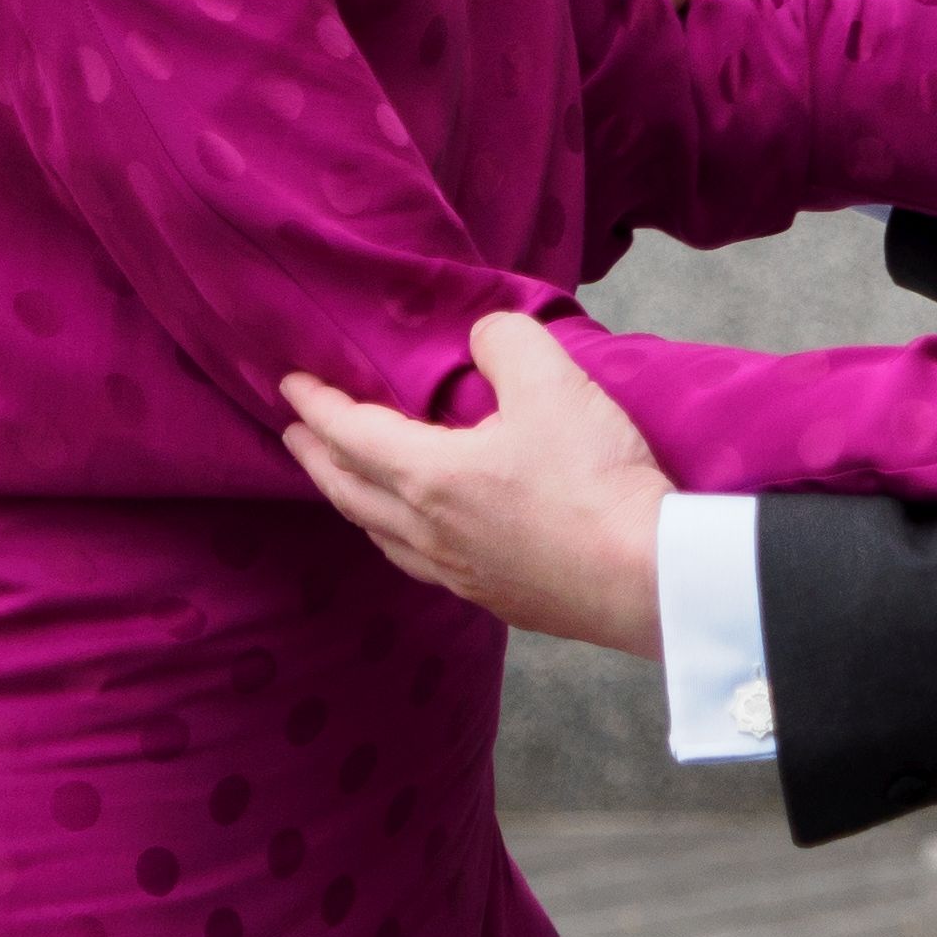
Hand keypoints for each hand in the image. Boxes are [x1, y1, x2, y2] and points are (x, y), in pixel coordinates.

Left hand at [280, 312, 671, 652]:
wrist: (647, 577)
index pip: (350, 435)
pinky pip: (420, 563)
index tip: (290, 385)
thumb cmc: (595, 481)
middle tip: (295, 433)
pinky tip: (418, 536)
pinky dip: (396, 537)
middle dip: (316, 457)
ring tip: (346, 481)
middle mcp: (429, 531)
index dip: (316, 405)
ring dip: (351, 500)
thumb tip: (485, 339)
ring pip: (381, 534)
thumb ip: (507, 342)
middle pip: (349, 491)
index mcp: (430, 476)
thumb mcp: (555, 383)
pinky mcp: (496, 597)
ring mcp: (459, 572)